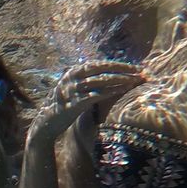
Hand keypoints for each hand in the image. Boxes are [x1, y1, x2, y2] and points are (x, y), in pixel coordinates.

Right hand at [26, 61, 143, 151]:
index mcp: (73, 71)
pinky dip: (111, 91)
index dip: (118, 65)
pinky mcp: (75, 102)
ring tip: (135, 80)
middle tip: (139, 71)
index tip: (133, 67)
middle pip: (102, 69)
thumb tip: (107, 76)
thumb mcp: (74, 89)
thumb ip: (86, 81)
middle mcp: (72, 77)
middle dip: (123, 69)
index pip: (100, 64)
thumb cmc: (65, 106)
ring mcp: (73, 89)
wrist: (47, 122)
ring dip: (121, 79)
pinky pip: (97, 94)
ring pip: (101, 80)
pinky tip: (123, 90)